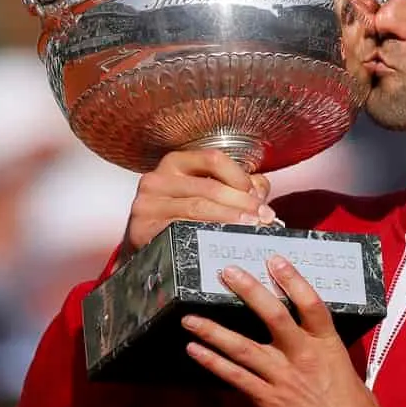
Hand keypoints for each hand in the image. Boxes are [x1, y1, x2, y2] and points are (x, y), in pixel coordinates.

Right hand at [124, 150, 274, 256]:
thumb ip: (236, 187)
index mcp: (175, 163)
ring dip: (230, 219)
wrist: (144, 247)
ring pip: (197, 208)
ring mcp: (147, 204)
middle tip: (263, 218)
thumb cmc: (179, 217)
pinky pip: (180, 229)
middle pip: (208, 187)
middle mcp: (157, 179)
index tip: (257, 196)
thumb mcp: (205, 194)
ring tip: (251, 228)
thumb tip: (260, 190)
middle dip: (242, 203)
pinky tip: (222, 240)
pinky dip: (206, 235)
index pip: (212, 159)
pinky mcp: (142, 228)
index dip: (239, 176)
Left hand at [182, 256, 381, 406]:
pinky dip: (213, 363)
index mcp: (328, 345)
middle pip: (273, 315)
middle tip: (227, 272)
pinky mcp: (269, 400)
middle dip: (248, 291)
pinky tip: (195, 351)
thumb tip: (307, 340)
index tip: (275, 260)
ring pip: (243, 347)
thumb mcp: (345, 370)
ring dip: (213, 330)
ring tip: (190, 317)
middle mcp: (304, 356)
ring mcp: (284, 378)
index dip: (293, 279)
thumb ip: (323, 352)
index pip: (311, 303)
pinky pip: (235, 377)